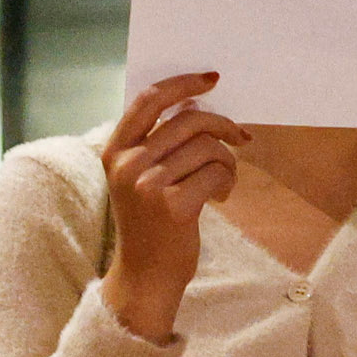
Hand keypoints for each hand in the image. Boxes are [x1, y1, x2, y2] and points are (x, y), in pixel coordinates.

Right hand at [97, 68, 239, 338]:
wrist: (145, 277)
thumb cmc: (149, 224)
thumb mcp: (140, 178)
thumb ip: (158, 142)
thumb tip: (198, 106)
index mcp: (115, 151)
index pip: (150, 100)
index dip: (184, 84)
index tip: (211, 79)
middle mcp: (128, 165)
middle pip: (188, 120)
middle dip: (222, 124)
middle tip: (241, 136)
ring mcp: (149, 185)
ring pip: (208, 146)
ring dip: (227, 160)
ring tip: (223, 179)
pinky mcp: (173, 206)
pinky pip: (216, 172)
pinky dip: (227, 180)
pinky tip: (220, 196)